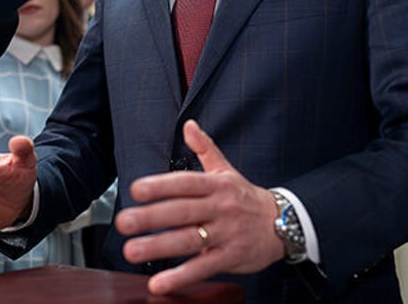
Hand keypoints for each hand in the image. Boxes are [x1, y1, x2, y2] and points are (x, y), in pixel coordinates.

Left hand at [115, 120, 284, 294]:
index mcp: (217, 185)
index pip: (185, 183)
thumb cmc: (246, 197)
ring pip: (189, 240)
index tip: (136, 189)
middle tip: (123, 222)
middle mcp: (220, 207)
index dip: (160, 185)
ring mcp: (226, 233)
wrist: (283, 223)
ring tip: (132, 251)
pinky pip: (204, 267)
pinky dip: (181, 276)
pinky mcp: (231, 257)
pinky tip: (160, 282)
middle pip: (182, 212)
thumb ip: (205, 147)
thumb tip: (189, 125)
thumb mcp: (227, 170)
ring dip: (158, 247)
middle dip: (151, 217)